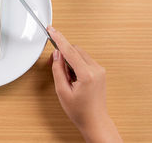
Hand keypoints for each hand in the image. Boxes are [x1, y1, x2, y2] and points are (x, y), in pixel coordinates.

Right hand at [47, 27, 121, 142]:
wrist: (95, 121)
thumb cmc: (80, 111)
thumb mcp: (62, 91)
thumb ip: (58, 70)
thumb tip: (57, 54)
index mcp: (87, 74)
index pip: (70, 51)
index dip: (58, 39)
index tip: (51, 30)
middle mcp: (96, 69)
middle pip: (75, 50)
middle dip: (63, 54)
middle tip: (56, 67)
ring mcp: (100, 70)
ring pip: (79, 54)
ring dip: (70, 60)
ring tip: (67, 78)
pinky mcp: (100, 71)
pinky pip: (84, 60)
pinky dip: (76, 64)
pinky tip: (73, 78)